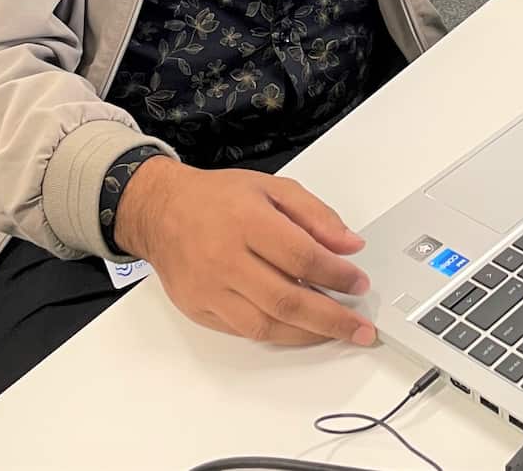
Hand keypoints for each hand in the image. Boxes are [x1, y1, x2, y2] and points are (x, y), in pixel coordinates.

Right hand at [113, 156, 376, 347]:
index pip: (302, 255)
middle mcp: (226, 257)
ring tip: (335, 332)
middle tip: (361, 328)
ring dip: (307, 334)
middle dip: (332, 319)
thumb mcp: (271, 188)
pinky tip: (298, 328)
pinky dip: (277, 334)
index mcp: (247, 219)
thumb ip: (315, 215)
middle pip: (287, 299)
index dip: (337, 274)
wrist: (161, 211)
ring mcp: (210, 288)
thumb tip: (350, 245)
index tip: (360, 284)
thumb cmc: (219, 197)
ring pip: (266, 325)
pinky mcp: (198, 309)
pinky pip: (244, 331)